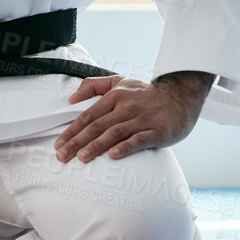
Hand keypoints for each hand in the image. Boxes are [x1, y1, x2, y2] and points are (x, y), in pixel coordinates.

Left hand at [53, 70, 214, 164]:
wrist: (181, 95)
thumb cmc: (146, 93)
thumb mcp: (120, 81)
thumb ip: (94, 86)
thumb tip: (72, 98)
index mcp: (115, 95)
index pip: (88, 115)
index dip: (72, 130)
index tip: (58, 144)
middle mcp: (126, 106)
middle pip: (97, 126)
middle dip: (77, 141)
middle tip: (62, 156)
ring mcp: (142, 119)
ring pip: (114, 133)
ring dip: (96, 146)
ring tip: (81, 158)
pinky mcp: (157, 131)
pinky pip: (139, 140)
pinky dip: (125, 147)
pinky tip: (113, 156)